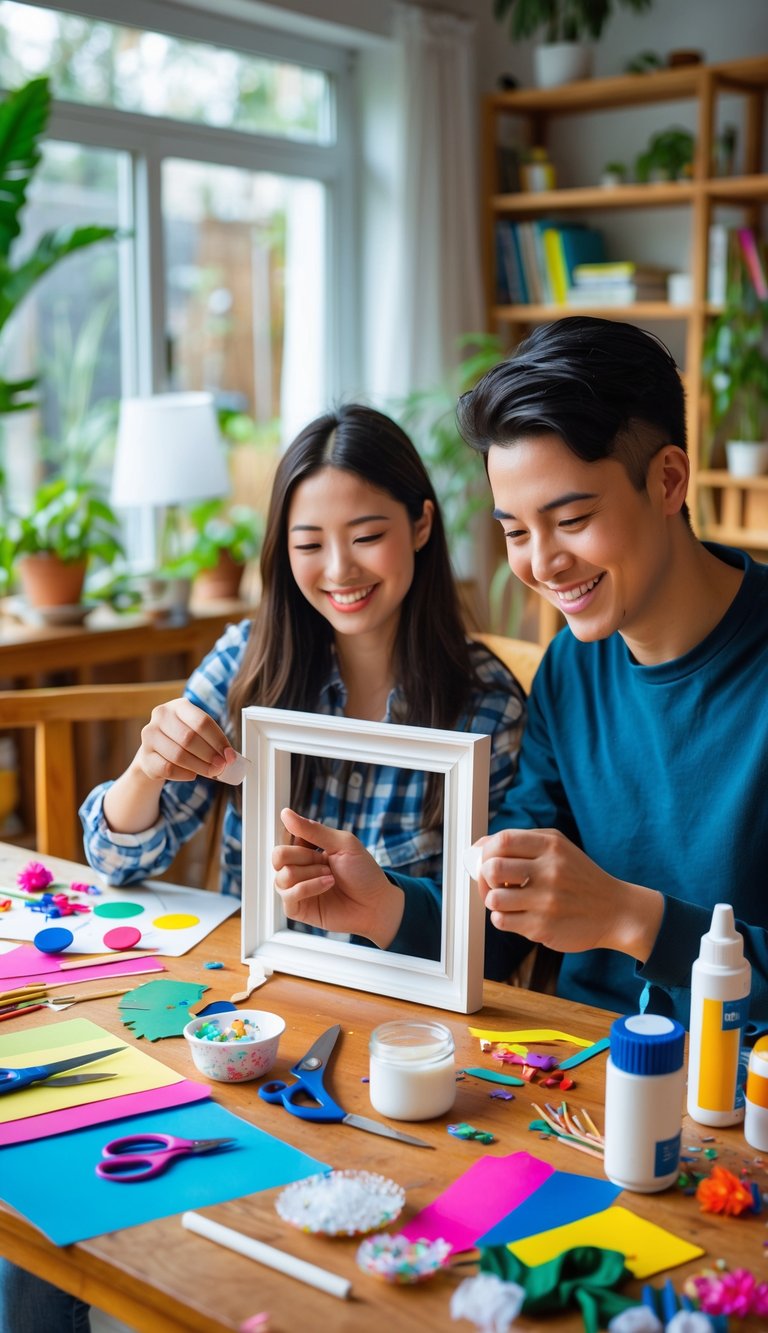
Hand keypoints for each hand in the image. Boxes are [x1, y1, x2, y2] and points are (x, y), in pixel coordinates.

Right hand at [134, 697, 234, 782]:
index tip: (230, 755)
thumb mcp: (197, 733)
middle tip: (222, 766)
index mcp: (179, 706)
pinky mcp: (145, 756)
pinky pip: (167, 769)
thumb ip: (213, 742)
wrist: (155, 752)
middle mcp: (161, 716)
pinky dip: (184, 774)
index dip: (218, 740)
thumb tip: (230, 757)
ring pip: (178, 755)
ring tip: (212, 772)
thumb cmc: (182, 740)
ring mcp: (149, 735)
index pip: (202, 721)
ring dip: (200, 767)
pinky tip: (192, 774)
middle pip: (189, 738)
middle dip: (210, 755)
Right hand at [273, 807, 404, 947]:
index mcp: (307, 850)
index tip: (317, 844)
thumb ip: (312, 829)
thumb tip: (285, 814)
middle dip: (304, 857)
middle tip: (326, 862)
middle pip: (278, 856)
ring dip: (311, 874)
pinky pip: (288, 895)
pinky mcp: (297, 909)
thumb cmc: (363, 873)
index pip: (284, 838)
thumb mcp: (342, 843)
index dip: (299, 839)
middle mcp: (298, 868)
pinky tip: (327, 886)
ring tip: (330, 877)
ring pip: (282, 876)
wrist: (376, 903)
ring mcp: (296, 889)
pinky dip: (309, 887)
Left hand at [474, 827, 663, 961]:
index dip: (485, 852)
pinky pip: (502, 921)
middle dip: (484, 878)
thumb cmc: (579, 878)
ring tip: (506, 901)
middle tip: (493, 884)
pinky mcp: (543, 927)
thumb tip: (478, 847)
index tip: (487, 861)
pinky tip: (516, 915)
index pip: (501, 841)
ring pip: (493, 899)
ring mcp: (546, 900)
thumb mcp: (559, 849)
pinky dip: (502, 918)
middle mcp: (549, 871)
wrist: (616, 911)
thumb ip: (522, 842)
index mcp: (551, 846)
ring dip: (493, 901)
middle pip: (492, 868)